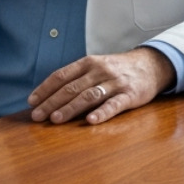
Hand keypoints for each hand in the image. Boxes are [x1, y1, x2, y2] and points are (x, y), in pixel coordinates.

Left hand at [27, 47, 176, 124]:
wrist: (151, 65)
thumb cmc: (117, 69)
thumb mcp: (96, 66)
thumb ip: (77, 78)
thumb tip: (50, 95)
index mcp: (88, 63)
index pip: (62, 76)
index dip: (45, 89)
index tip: (31, 102)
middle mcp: (99, 70)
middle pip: (71, 87)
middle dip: (52, 102)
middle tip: (37, 116)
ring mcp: (115, 82)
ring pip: (89, 96)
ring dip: (70, 108)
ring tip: (55, 119)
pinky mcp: (130, 95)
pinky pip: (114, 104)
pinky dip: (101, 113)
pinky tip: (90, 121)